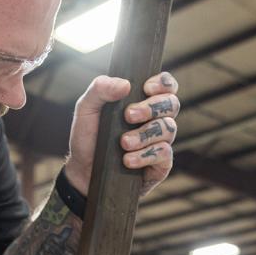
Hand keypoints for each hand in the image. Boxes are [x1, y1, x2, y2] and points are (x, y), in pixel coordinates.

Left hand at [64, 71, 179, 196]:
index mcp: (142, 101)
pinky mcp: (161, 164)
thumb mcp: (86, 109)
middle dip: (151, 107)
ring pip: (169, 128)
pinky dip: (145, 155)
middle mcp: (155, 119)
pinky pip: (165, 153)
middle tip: (128, 116)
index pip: (166, 85)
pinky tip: (127, 160)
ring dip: (144, 134)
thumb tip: (126, 84)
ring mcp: (160, 141)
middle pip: (172, 103)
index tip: (146, 88)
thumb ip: (100, 89)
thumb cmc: (88, 137)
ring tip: (123, 143)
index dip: (163, 83)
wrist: (83, 172)